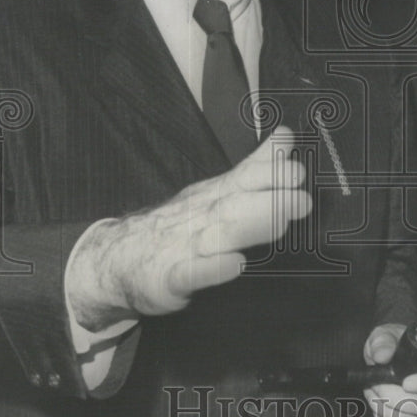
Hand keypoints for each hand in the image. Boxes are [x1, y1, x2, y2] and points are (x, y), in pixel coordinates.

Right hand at [68, 127, 310, 330]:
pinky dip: (212, 269)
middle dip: (270, 198)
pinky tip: (233, 264)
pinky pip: (191, 274)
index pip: (244, 178)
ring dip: (251, 226)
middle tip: (301, 197)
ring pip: (221, 235)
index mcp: (214, 197)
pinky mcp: (170, 278)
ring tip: (280, 222)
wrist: (116, 258)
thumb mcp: (216, 193)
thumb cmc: (176, 226)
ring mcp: (185, 247)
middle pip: (238, 203)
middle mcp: (202, 217)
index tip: (296, 165)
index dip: (271, 171)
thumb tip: (285, 138)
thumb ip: (254, 169)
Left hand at [362, 323, 416, 416]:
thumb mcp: (387, 334)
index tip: (405, 383)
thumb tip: (382, 356)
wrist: (386, 359)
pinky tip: (376, 403)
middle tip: (375, 382)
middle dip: (391, 395)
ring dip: (383, 407)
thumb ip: (383, 341)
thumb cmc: (392, 344)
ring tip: (373, 389)